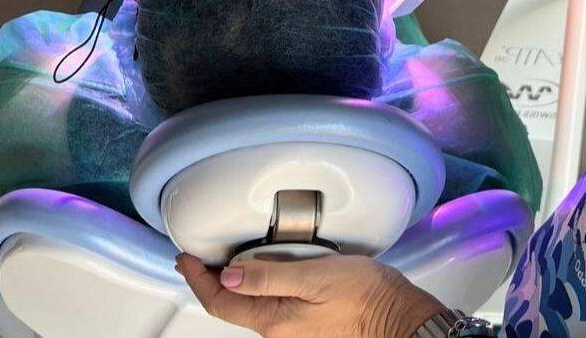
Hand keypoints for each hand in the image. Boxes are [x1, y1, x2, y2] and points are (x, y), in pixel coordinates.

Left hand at [176, 253, 446, 337]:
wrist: (400, 318)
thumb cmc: (366, 298)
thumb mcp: (314, 277)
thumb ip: (268, 277)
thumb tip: (227, 275)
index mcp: (273, 319)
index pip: (219, 301)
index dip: (196, 279)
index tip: (185, 257)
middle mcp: (278, 329)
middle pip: (231, 305)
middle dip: (211, 280)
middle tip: (199, 256)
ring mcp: (293, 328)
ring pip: (251, 304)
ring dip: (235, 282)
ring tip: (228, 258)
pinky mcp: (308, 322)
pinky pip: (272, 304)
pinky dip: (259, 286)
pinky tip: (268, 270)